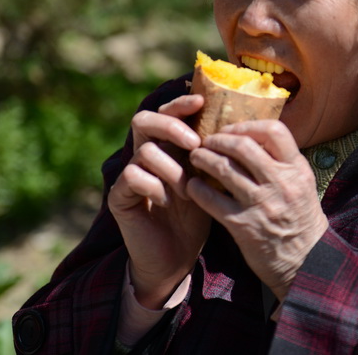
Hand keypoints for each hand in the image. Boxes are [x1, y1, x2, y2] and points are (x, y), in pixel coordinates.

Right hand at [108, 95, 211, 308]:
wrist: (178, 256)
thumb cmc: (199, 214)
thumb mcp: (210, 179)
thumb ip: (213, 153)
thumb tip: (238, 123)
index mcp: (168, 146)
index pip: (167, 112)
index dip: (180, 103)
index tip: (201, 101)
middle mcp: (146, 154)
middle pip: (144, 120)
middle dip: (171, 126)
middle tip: (194, 144)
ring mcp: (130, 174)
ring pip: (144, 151)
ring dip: (171, 168)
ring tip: (188, 190)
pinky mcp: (120, 196)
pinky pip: (131, 176)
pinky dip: (153, 186)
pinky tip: (166, 202)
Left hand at [188, 120, 328, 300]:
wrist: (305, 262)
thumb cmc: (301, 219)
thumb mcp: (302, 185)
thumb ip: (283, 162)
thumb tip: (254, 135)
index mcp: (297, 169)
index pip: (274, 131)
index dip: (248, 125)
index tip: (232, 130)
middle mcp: (280, 183)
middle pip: (243, 146)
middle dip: (219, 139)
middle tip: (207, 141)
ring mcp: (261, 204)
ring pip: (224, 169)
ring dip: (204, 158)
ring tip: (196, 157)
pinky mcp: (243, 226)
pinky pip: (212, 200)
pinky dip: (197, 189)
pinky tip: (192, 186)